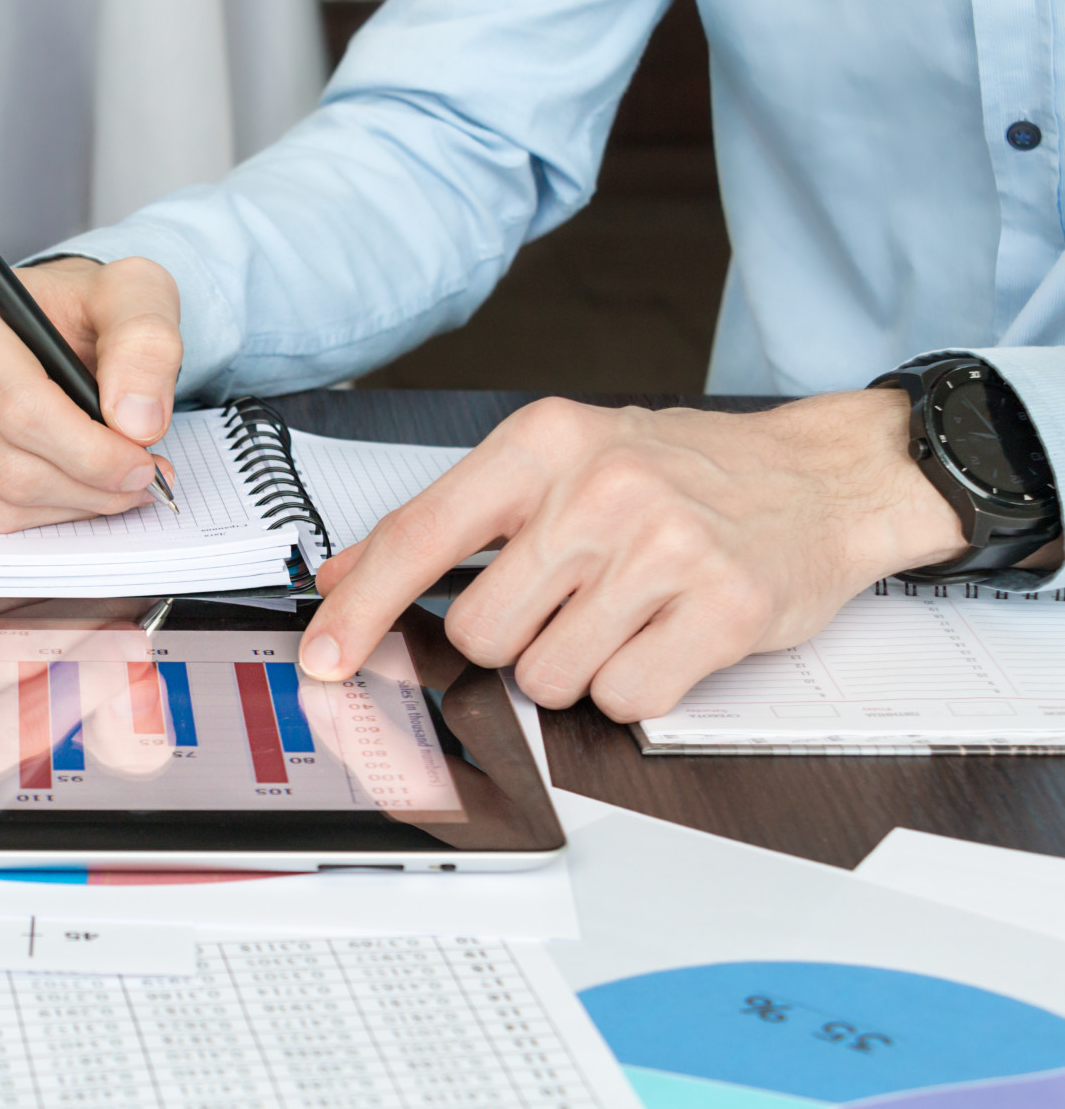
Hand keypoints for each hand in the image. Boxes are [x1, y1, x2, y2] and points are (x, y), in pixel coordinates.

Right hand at [0, 256, 181, 531]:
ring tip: (107, 485)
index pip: (17, 404)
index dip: (90, 450)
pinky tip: (56, 482)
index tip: (143, 464)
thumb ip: (146, 343)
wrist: (31, 324)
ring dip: (63, 506)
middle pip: (3, 461)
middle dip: (86, 487)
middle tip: (139, 484)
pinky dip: (26, 514)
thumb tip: (137, 422)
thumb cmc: (73, 310)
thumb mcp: (129, 295)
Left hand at [298, 392, 968, 720]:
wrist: (819, 474)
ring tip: (622, 612)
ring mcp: (664, 548)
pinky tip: (665, 635)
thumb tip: (344, 576)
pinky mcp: (723, 609)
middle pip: (481, 632)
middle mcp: (599, 488)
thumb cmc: (677, 471)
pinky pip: (626, 700)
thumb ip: (446, 521)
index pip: (422, 537)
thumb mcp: (554, 464)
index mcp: (542, 442)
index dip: (361, 610)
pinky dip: (635, 687)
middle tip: (566, 601)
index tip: (323, 658)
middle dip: (511, 639)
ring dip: (575, 666)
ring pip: (548, 676)